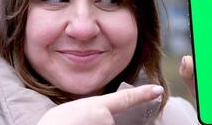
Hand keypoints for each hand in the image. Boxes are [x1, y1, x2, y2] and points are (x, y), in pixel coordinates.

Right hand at [37, 85, 163, 124]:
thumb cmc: (54, 124)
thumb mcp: (73, 109)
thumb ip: (91, 108)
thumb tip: (101, 114)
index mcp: (98, 107)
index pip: (127, 98)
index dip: (144, 93)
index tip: (157, 89)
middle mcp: (107, 121)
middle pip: (112, 122)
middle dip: (100, 123)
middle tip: (80, 124)